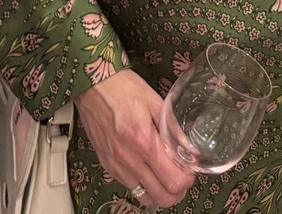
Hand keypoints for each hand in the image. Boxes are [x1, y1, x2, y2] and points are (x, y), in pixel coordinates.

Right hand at [75, 70, 193, 207]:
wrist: (92, 84)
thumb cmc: (123, 88)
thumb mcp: (155, 103)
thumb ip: (173, 129)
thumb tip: (190, 149)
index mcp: (144, 142)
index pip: (173, 180)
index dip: (187, 180)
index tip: (189, 170)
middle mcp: (129, 159)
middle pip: (162, 197)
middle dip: (176, 191)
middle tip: (180, 177)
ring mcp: (115, 164)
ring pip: (145, 198)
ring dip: (159, 191)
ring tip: (163, 177)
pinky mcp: (106, 164)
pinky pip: (129, 187)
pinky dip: (142, 185)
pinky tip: (145, 170)